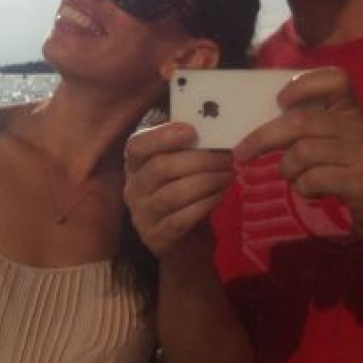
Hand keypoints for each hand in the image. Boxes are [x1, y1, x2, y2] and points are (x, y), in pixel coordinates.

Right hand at [124, 122, 233, 258]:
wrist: (186, 243)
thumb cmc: (186, 193)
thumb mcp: (181, 166)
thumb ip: (186, 145)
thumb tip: (211, 119)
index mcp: (135, 165)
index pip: (136, 146)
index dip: (162, 136)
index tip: (192, 131)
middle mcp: (132, 189)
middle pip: (160, 168)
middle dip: (200, 160)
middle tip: (228, 156)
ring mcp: (142, 216)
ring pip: (173, 194)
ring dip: (207, 181)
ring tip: (229, 174)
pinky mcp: (158, 238)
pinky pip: (183, 218)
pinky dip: (206, 203)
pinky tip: (221, 195)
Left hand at [233, 67, 362, 249]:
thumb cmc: (356, 172)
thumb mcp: (339, 142)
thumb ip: (311, 128)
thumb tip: (260, 122)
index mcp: (352, 110)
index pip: (335, 78)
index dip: (304, 84)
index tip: (280, 100)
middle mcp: (359, 126)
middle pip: (300, 122)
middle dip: (263, 138)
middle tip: (242, 153)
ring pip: (302, 153)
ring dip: (287, 170)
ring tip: (295, 178)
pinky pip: (313, 179)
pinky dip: (303, 188)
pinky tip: (314, 193)